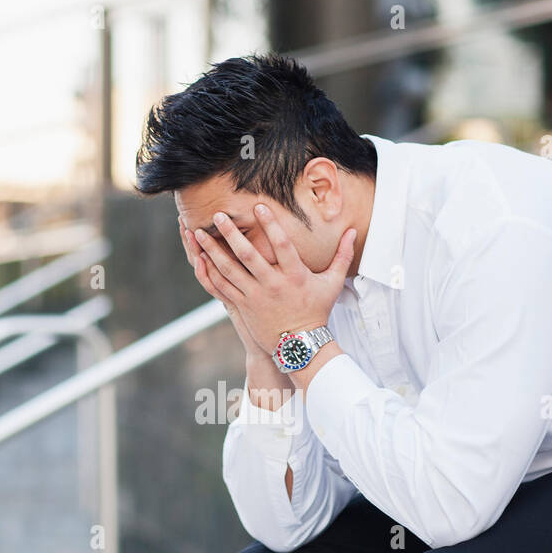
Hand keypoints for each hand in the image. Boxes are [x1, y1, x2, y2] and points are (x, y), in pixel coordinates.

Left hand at [192, 203, 355, 358]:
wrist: (300, 346)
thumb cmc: (317, 312)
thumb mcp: (332, 284)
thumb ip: (342, 256)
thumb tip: (353, 232)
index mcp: (295, 276)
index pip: (281, 245)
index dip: (270, 225)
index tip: (258, 206)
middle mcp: (272, 285)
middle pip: (248, 255)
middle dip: (231, 233)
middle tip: (218, 214)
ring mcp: (255, 297)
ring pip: (229, 270)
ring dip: (212, 250)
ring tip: (198, 232)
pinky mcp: (243, 307)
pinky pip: (222, 287)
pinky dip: (209, 273)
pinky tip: (199, 258)